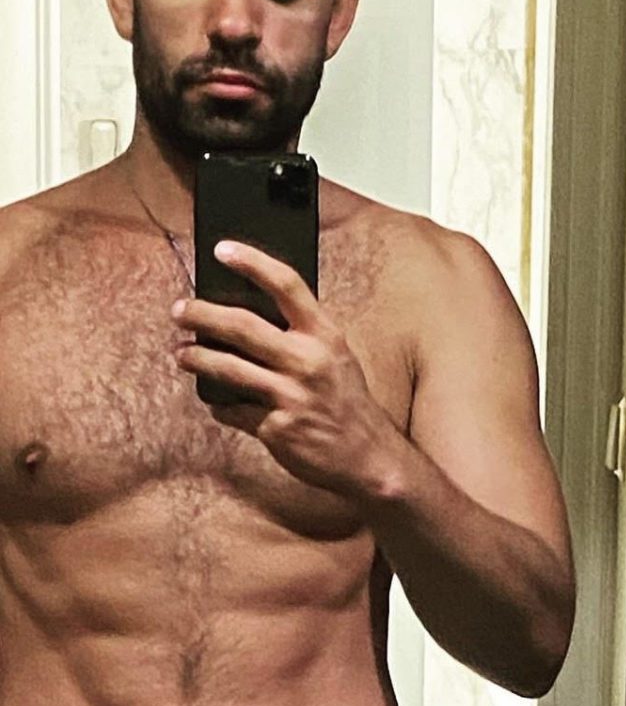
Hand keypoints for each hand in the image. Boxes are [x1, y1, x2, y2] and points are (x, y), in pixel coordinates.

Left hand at [171, 241, 393, 495]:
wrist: (367, 456)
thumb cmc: (345, 399)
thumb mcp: (335, 356)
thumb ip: (301, 335)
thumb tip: (246, 313)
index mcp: (325, 334)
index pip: (287, 285)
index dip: (252, 262)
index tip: (221, 249)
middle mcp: (309, 360)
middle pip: (243, 326)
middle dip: (202, 314)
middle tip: (178, 310)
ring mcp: (292, 396)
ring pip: (229, 368)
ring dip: (196, 358)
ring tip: (180, 353)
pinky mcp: (277, 429)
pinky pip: (234, 410)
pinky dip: (220, 405)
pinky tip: (215, 402)